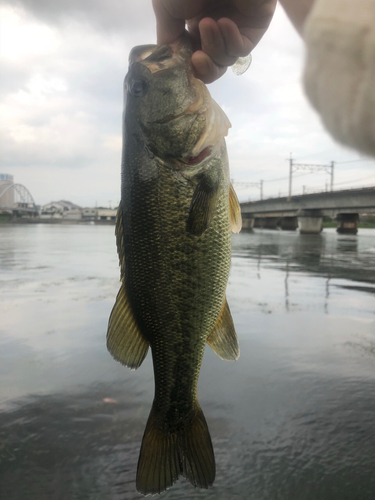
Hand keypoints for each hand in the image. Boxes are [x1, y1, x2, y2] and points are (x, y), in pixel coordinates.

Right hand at [152, 0, 276, 82]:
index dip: (186, 67)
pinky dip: (231, 41)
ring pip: (224, 59)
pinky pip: (241, 49)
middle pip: (211, 65)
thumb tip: (169, 60)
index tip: (179, 68)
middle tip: (195, 60)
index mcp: (194, 19)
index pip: (192, 56)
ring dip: (214, 47)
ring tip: (208, 23)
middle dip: (203, 68)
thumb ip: (166, 37)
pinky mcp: (255, 25)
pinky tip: (225, 22)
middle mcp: (215, 24)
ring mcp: (236, 26)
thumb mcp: (165, 8)